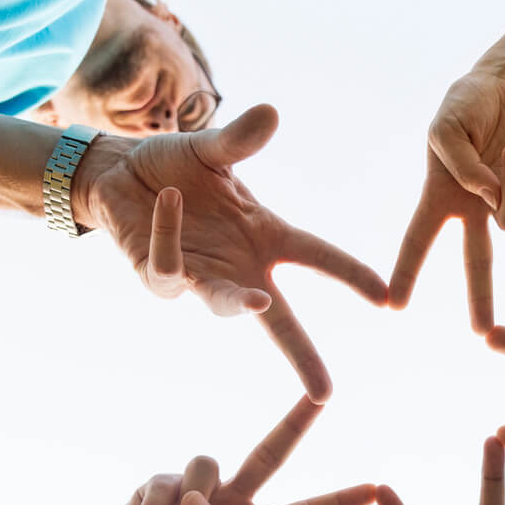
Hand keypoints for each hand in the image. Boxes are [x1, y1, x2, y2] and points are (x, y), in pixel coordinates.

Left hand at [77, 104, 387, 401]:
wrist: (117, 174)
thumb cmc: (174, 167)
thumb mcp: (212, 151)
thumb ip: (240, 141)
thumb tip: (270, 112)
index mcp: (264, 236)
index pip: (318, 257)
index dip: (352, 276)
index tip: (387, 299)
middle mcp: (238, 266)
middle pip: (278, 319)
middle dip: (301, 356)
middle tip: (323, 391)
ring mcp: (201, 277)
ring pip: (224, 302)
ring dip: (238, 304)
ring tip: (257, 302)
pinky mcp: (160, 277)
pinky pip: (170, 269)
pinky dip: (171, 234)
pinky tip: (169, 199)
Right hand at [88, 395, 375, 504]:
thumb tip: (205, 499)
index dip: (338, 503)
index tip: (376, 490)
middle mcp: (232, 503)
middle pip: (270, 453)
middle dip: (296, 422)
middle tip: (325, 394)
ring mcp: (199, 488)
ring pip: (207, 468)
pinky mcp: (164, 482)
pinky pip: (167, 485)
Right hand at [389, 70, 504, 333]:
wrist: (504, 83)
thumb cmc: (464, 107)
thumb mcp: (446, 131)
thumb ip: (462, 167)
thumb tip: (491, 197)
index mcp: (440, 197)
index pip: (419, 241)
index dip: (407, 272)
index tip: (394, 305)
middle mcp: (473, 207)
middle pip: (477, 262)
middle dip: (480, 297)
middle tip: (482, 333)